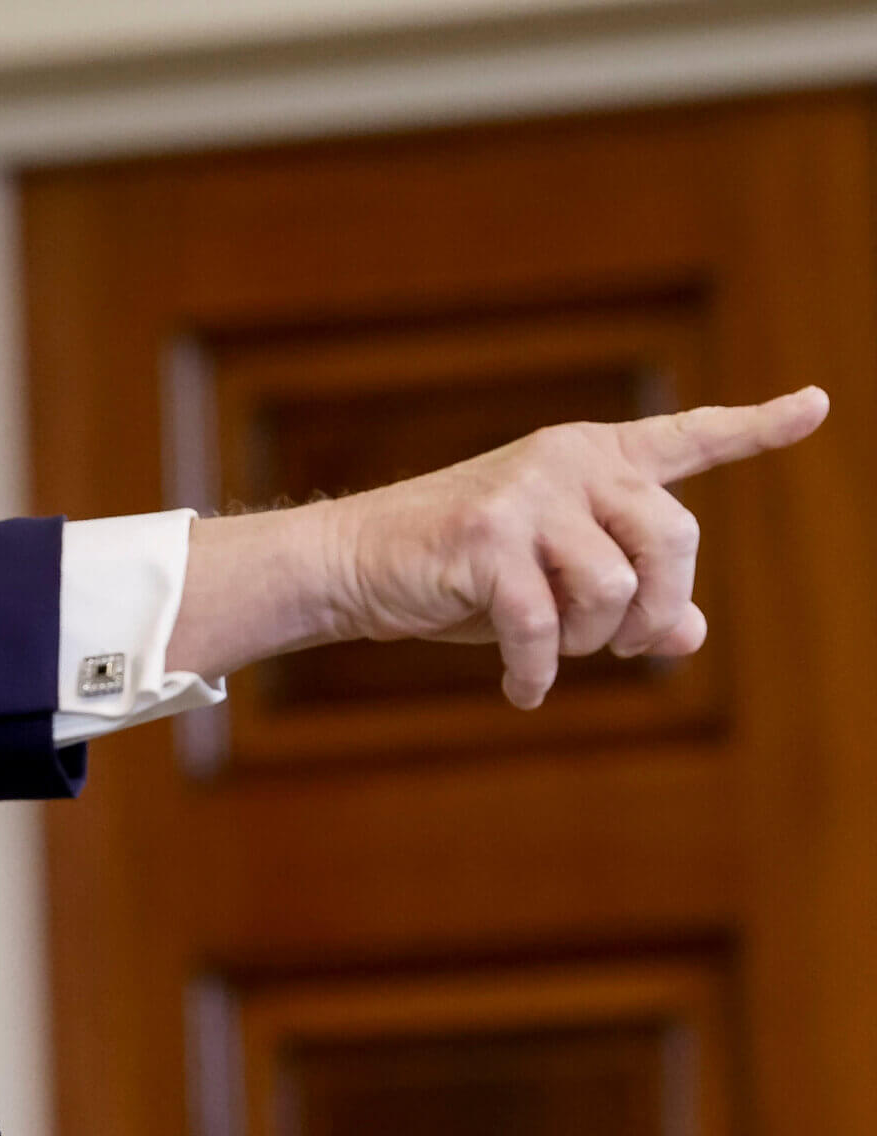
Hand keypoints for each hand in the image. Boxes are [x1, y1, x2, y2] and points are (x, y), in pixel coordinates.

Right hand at [332, 386, 828, 707]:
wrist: (356, 563)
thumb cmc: (461, 574)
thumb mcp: (556, 585)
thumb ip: (629, 599)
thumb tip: (690, 633)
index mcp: (595, 458)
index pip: (689, 438)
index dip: (757, 427)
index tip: (818, 406)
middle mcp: (570, 460)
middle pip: (675, 536)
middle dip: (658, 607)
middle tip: (622, 646)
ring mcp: (528, 493)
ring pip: (615, 585)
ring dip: (591, 641)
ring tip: (551, 653)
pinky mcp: (486, 535)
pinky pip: (542, 624)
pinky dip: (537, 671)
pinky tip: (522, 691)